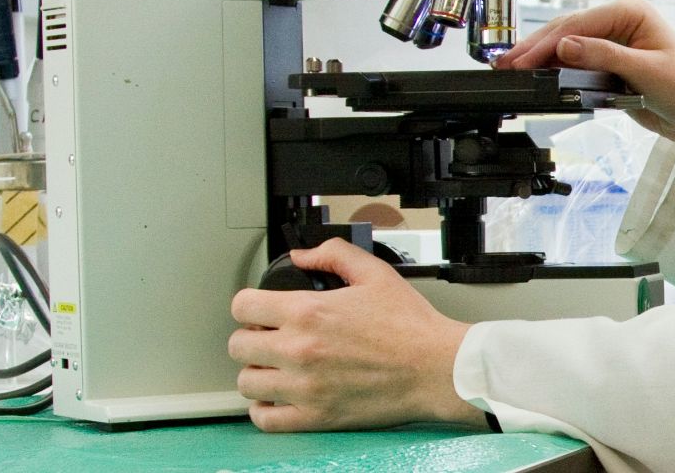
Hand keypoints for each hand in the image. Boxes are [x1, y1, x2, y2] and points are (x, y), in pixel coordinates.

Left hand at [228, 239, 483, 431]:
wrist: (435, 367)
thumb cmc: (411, 326)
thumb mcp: (375, 273)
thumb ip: (334, 255)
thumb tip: (302, 255)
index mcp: (309, 312)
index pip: (243, 306)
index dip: (250, 304)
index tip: (259, 309)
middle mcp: (299, 350)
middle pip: (239, 345)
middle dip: (252, 336)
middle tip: (270, 337)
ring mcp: (304, 387)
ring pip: (247, 382)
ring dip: (257, 372)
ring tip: (275, 368)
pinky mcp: (314, 416)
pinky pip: (265, 418)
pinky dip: (265, 409)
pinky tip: (278, 397)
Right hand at [492, 0, 674, 148]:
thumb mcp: (645, 70)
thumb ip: (603, 57)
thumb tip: (566, 46)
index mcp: (631, 11)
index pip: (580, 23)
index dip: (549, 42)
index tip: (525, 59)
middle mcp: (620, 21)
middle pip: (568, 30)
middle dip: (536, 47)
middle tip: (507, 63)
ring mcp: (613, 40)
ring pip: (568, 44)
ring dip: (541, 56)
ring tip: (511, 66)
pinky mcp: (609, 61)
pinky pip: (576, 60)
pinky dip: (554, 67)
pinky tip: (536, 72)